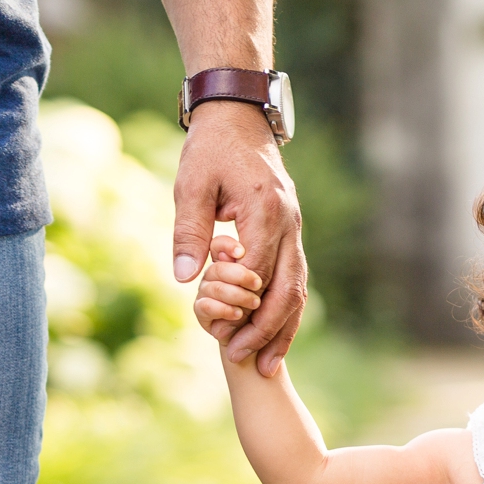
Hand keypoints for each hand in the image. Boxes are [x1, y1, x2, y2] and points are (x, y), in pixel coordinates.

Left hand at [173, 100, 305, 375]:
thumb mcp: (191, 185)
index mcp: (264, 210)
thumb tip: (186, 279)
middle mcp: (288, 223)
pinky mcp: (292, 233)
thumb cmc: (210, 150)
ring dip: (284, 329)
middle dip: (266, 329)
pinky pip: (296, 279)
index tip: (218, 333)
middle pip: (287, 288)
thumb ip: (190, 231)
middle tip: (242, 359)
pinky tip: (276, 336)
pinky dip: (287, 311)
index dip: (240, 306)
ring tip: (268, 364)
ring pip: (298, 288)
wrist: (239, 118)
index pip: (257, 271)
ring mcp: (295, 229)